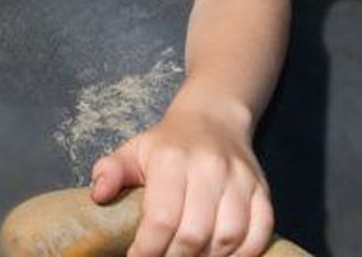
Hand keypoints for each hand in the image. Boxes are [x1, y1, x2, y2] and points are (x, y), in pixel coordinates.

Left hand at [90, 104, 273, 256]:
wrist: (214, 118)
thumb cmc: (169, 144)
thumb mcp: (134, 150)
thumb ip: (111, 171)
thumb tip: (99, 195)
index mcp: (172, 159)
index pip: (161, 219)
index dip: (147, 250)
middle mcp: (209, 167)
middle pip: (194, 235)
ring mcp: (240, 179)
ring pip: (228, 237)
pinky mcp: (262, 189)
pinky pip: (260, 232)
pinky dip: (244, 253)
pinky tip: (222, 255)